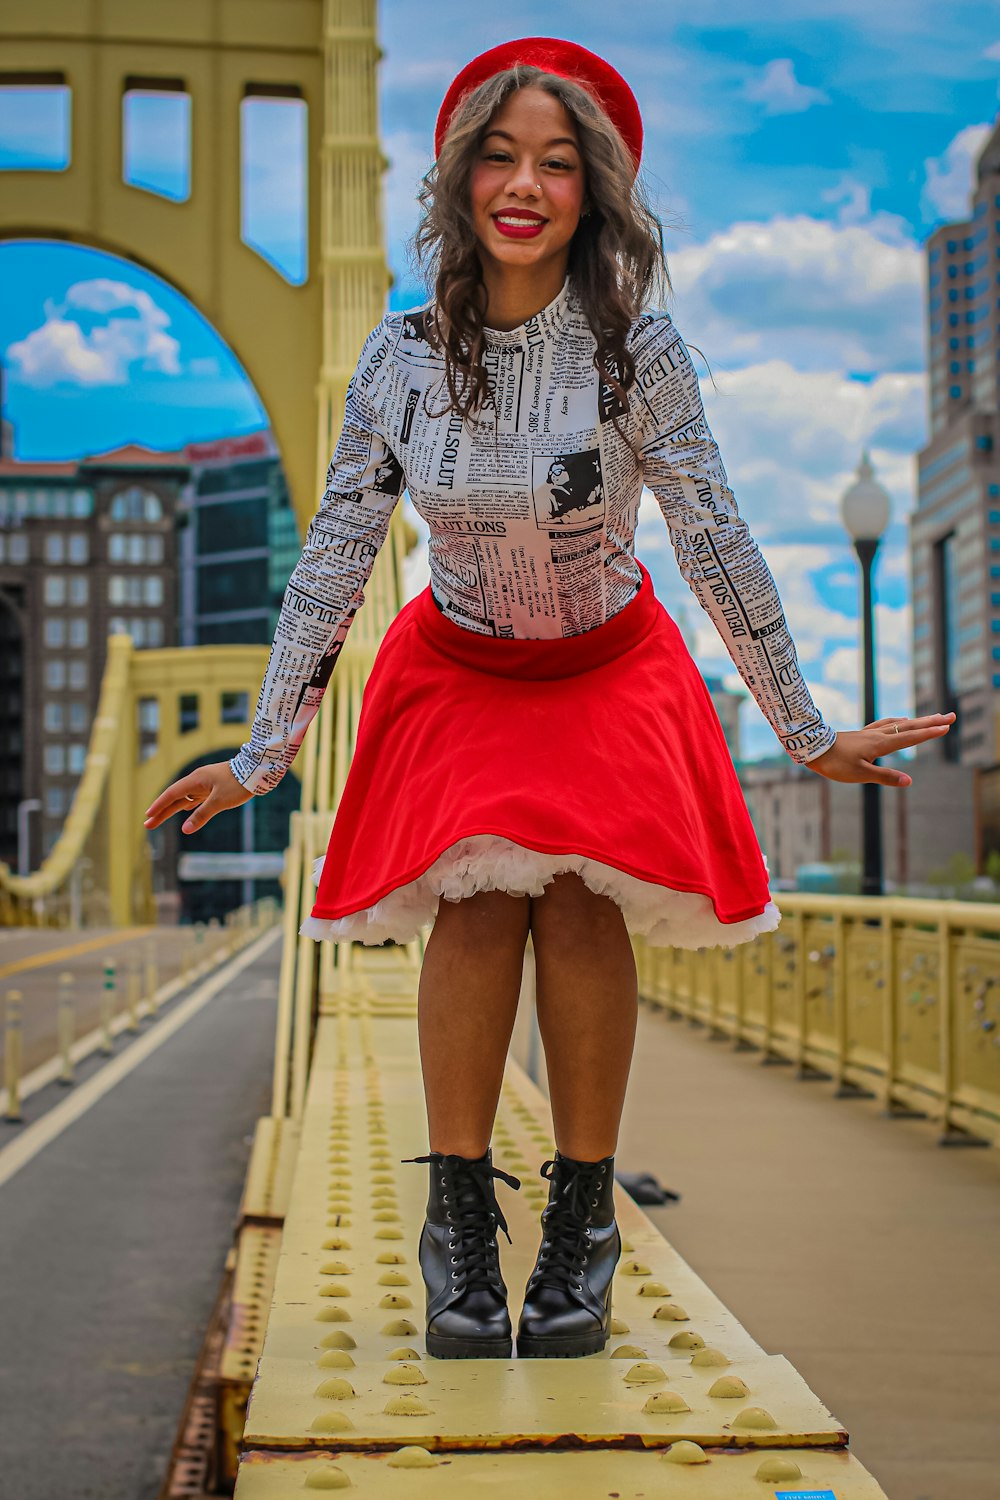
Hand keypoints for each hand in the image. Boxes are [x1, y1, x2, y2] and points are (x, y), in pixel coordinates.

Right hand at [143, 761, 252, 834]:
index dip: (159, 806)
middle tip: (147, 825)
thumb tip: (185, 829)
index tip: (148, 816)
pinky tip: (183, 811)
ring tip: (158, 820)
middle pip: (174, 798)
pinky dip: (186, 806)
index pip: (171, 794)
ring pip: (184, 799)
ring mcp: (205, 784)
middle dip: (161, 812)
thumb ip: (201, 815)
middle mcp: (197, 781)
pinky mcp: (213, 788)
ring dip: (172, 810)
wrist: (256, 770)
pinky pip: (195, 798)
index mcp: (195, 781)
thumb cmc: (238, 784)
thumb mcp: (219, 802)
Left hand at [806, 712, 955, 787]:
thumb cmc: (835, 764)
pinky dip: (898, 721)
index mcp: (881, 745)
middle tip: (950, 717)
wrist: (813, 748)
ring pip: (900, 724)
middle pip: (910, 726)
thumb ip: (885, 777)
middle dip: (931, 722)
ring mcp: (870, 733)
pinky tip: (899, 721)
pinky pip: (885, 723)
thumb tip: (909, 781)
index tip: (946, 727)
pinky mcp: (862, 734)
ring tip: (932, 718)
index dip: (929, 733)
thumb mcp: (860, 774)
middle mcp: (878, 735)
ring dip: (917, 721)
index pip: (911, 738)